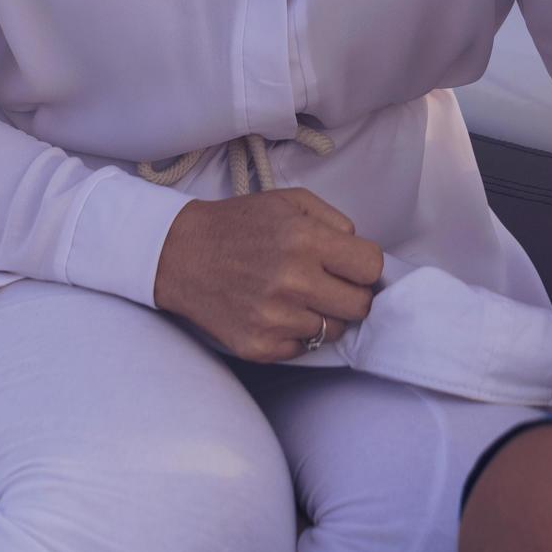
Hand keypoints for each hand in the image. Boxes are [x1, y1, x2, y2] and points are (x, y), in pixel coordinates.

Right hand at [152, 188, 383, 362]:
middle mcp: (293, 282)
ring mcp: (275, 319)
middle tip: (330, 284)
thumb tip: (359, 250)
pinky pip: (303, 350)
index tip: (350, 265)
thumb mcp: (290, 202)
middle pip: (359, 306)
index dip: (363, 266)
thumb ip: (335, 221)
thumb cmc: (239, 224)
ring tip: (297, 296)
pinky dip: (296, 334)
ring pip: (333, 330)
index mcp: (305, 240)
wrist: (181, 255)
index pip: (371, 267)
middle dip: (351, 293)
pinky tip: (277, 312)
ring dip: (322, 315)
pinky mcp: (259, 347)